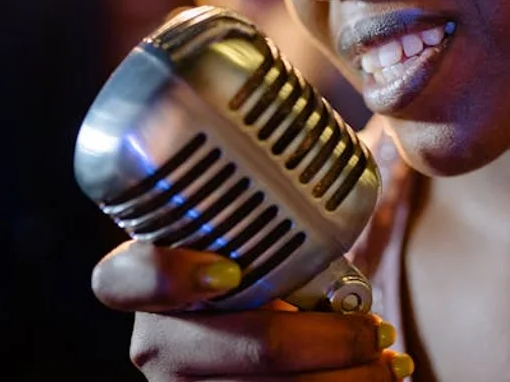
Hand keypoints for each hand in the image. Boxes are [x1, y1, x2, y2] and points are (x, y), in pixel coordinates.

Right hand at [92, 237, 413, 381]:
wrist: (260, 358)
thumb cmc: (256, 283)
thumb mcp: (250, 247)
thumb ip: (268, 219)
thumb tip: (336, 151)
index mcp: (149, 287)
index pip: (120, 281)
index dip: (167, 277)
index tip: (229, 272)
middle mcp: (157, 343)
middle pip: (234, 350)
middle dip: (319, 342)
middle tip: (373, 327)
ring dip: (346, 378)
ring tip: (389, 355)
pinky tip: (382, 375)